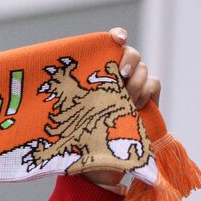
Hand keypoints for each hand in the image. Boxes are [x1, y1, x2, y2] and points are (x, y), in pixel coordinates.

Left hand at [78, 28, 160, 187]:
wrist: (97, 163)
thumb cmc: (75, 138)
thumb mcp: (64, 115)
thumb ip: (65, 95)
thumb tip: (46, 81)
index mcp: (94, 74)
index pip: (108, 44)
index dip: (115, 36)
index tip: (117, 38)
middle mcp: (114, 76)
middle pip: (129, 53)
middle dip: (128, 60)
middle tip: (120, 75)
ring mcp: (132, 85)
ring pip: (142, 68)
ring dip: (134, 83)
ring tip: (124, 102)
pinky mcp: (148, 97)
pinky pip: (154, 82)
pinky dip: (146, 92)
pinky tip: (135, 106)